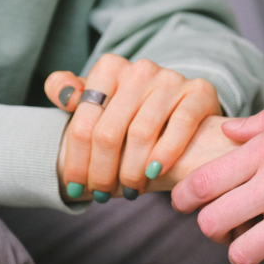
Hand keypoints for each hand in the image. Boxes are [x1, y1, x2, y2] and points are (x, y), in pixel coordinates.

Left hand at [45, 54, 220, 200]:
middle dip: (102, 172)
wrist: (182, 108)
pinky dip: (166, 153)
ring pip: (141, 133)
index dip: (76, 161)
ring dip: (132, 171)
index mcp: (109, 68)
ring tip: (130, 191)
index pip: (84, 123)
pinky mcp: (199, 91)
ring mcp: (171, 79)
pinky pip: (180, 124)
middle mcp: (139, 69)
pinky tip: (155, 173)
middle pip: (109, 132)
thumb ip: (68, 91)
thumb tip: (64, 95)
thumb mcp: (97, 100)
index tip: (74, 187)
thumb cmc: (130, 113)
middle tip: (102, 195)